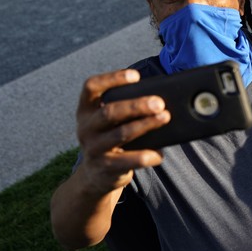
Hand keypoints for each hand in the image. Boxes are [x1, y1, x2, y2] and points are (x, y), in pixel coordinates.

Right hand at [76, 70, 170, 193]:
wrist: (96, 174)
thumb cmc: (111, 138)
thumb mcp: (110, 122)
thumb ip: (126, 109)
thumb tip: (160, 100)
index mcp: (86, 110)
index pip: (91, 87)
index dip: (111, 79)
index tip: (136, 76)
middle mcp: (86, 128)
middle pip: (109, 112)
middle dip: (136, 106)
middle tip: (159, 103)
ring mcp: (93, 148)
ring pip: (121, 134)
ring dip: (145, 125)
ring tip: (165, 118)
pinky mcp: (105, 167)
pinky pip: (128, 160)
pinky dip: (146, 155)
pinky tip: (158, 154)